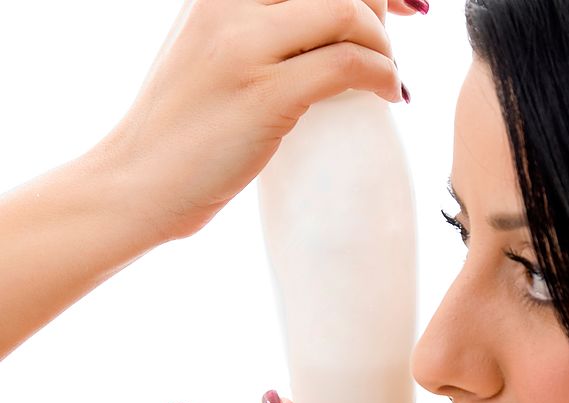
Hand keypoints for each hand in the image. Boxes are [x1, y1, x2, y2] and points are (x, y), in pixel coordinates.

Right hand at [96, 0, 424, 242]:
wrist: (137, 182)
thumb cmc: (181, 130)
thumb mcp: (208, 55)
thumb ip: (255, 30)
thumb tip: (326, 27)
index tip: (393, 9)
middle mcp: (228, 6)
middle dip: (379, 10)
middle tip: (388, 49)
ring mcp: (244, 47)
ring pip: (348, 14)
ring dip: (384, 46)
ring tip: (387, 76)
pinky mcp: (264, 94)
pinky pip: (348, 65)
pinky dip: (382, 76)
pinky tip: (389, 95)